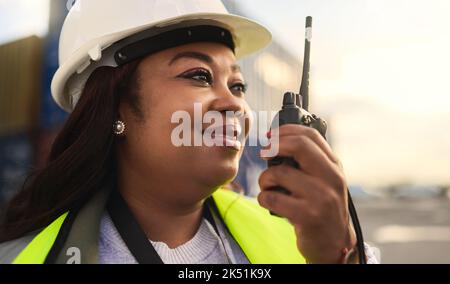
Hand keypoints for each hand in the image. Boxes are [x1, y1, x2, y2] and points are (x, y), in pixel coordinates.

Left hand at [258, 124, 356, 263]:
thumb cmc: (322, 208)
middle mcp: (331, 178)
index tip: (270, 136)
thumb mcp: (324, 180)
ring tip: (269, 187)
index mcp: (334, 166)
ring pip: (279, 173)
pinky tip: (270, 202)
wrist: (334, 243)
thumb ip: (309, 161)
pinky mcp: (308, 216)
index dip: (285, 131)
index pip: (310, 135)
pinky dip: (264, 198)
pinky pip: (272, 198)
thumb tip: (277, 140)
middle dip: (274, 145)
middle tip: (264, 153)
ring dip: (265, 179)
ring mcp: (321, 197)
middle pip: (298, 145)